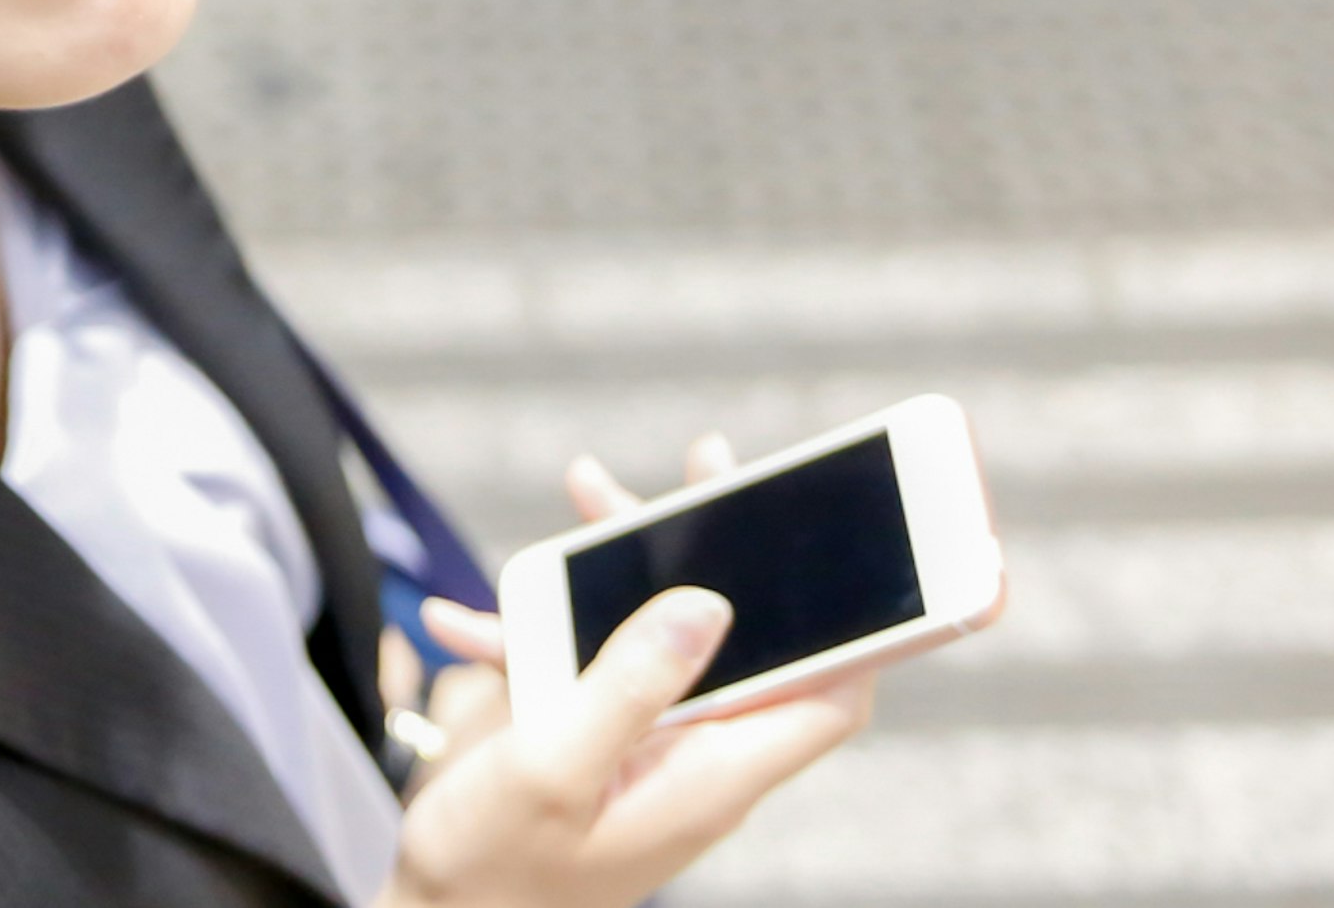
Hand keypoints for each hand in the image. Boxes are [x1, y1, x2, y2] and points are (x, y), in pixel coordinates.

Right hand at [376, 437, 869, 907]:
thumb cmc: (491, 870)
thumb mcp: (554, 767)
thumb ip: (630, 683)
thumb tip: (710, 604)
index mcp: (708, 773)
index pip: (831, 696)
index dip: (864, 628)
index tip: (872, 548)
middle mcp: (689, 753)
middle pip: (746, 637)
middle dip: (724, 547)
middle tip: (709, 466)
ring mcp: (639, 741)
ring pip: (661, 632)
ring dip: (618, 564)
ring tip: (584, 490)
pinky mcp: (588, 733)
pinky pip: (582, 661)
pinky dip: (532, 626)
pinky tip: (461, 616)